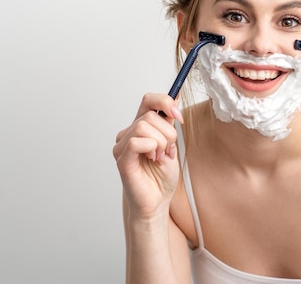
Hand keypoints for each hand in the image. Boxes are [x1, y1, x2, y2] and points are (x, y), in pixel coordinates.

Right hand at [113, 93, 182, 219]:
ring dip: (161, 142)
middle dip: (168, 133)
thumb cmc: (161, 177)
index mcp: (141, 126)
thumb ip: (169, 122)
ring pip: (144, 126)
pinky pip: (136, 141)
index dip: (165, 102)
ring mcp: (122, 145)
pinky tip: (153, 159)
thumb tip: (175, 98)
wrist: (157, 202)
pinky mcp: (122, 159)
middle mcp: (128, 133)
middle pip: (150, 115)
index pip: (149, 100)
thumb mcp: (171, 144)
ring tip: (160, 157)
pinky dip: (151, 148)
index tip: (179, 116)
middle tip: (169, 151)